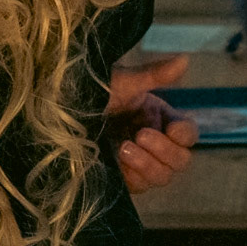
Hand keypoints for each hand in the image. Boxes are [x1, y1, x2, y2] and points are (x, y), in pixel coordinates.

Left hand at [104, 53, 198, 194]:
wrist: (59, 111)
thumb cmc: (92, 90)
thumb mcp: (123, 82)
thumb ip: (154, 75)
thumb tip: (185, 59)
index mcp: (158, 117)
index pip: (187, 133)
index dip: (184, 133)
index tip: (172, 129)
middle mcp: (154, 142)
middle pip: (181, 160)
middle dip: (164, 150)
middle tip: (140, 135)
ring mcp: (140, 162)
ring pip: (163, 176)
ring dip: (147, 164)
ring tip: (123, 148)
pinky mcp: (125, 179)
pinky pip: (141, 186)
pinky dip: (134, 176)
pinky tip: (117, 162)